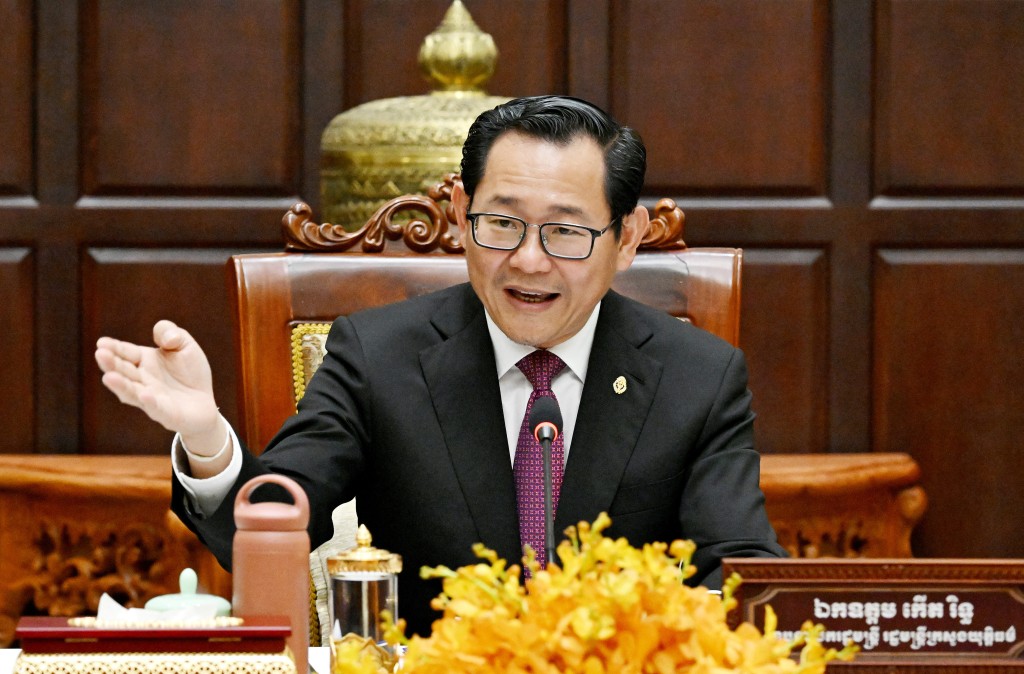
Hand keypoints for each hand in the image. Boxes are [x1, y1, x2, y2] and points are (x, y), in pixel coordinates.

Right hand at [95, 320, 222, 451]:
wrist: (204, 402)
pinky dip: (149, 402)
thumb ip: (170, 333)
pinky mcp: (166, 414)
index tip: (101, 343)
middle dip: (111, 364)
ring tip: (109, 377)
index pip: (126, 352)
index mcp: (143, 360)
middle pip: (124, 371)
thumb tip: (166, 339)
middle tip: (100, 354)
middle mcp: (142, 380)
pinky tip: (145, 394)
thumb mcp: (184, 345)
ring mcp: (151, 398)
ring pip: (132, 393)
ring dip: (121, 385)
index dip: (114, 347)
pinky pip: (156, 409)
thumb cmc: (190, 372)